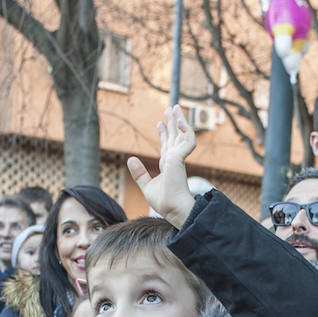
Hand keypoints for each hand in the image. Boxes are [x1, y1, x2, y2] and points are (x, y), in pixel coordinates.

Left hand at [126, 106, 196, 227]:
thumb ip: (139, 173)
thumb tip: (130, 159)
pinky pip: (187, 140)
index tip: (160, 123)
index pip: (167, 145)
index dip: (164, 134)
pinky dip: (186, 129)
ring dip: (179, 120)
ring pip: (182, 134)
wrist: (172, 208)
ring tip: (174, 108)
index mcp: (168, 165)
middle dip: (173, 122)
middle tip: (171, 108)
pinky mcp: (181, 157)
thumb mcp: (147, 186)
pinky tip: (180, 121)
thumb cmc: (164, 201)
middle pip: (175, 136)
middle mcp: (174, 159)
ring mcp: (178, 157)